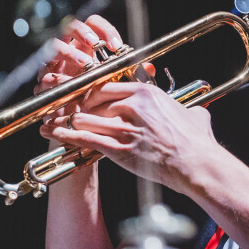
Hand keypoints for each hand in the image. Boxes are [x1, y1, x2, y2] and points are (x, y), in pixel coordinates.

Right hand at [35, 15, 124, 140]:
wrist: (80, 131)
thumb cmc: (100, 106)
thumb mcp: (118, 89)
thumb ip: (132, 77)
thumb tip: (149, 68)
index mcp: (88, 47)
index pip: (93, 24)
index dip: (104, 29)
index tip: (117, 45)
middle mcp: (70, 52)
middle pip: (70, 27)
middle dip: (83, 33)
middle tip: (96, 45)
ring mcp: (54, 66)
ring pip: (54, 47)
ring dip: (71, 53)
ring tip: (86, 63)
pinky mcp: (43, 84)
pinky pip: (46, 75)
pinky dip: (57, 77)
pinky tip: (70, 83)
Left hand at [48, 81, 221, 193]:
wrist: (196, 164)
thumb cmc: (196, 142)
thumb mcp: (192, 115)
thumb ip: (185, 109)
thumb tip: (194, 112)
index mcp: (146, 93)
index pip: (105, 85)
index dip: (89, 91)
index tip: (81, 96)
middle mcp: (132, 106)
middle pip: (90, 100)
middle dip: (74, 105)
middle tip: (62, 108)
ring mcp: (124, 127)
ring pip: (83, 117)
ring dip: (65, 120)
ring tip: (52, 121)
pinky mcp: (119, 149)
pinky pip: (86, 138)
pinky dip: (68, 135)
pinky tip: (57, 134)